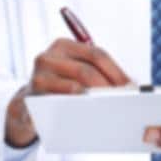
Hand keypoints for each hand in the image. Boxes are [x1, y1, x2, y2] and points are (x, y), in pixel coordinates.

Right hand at [5, 38, 130, 146]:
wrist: (28, 104)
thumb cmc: (61, 85)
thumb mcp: (76, 71)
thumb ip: (99, 72)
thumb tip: (131, 85)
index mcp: (64, 45)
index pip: (97, 54)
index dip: (116, 71)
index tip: (131, 87)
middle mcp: (49, 57)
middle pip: (86, 71)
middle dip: (108, 87)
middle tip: (123, 101)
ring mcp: (38, 76)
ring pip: (75, 87)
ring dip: (96, 99)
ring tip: (110, 108)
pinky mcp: (32, 96)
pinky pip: (60, 104)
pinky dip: (77, 109)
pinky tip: (90, 114)